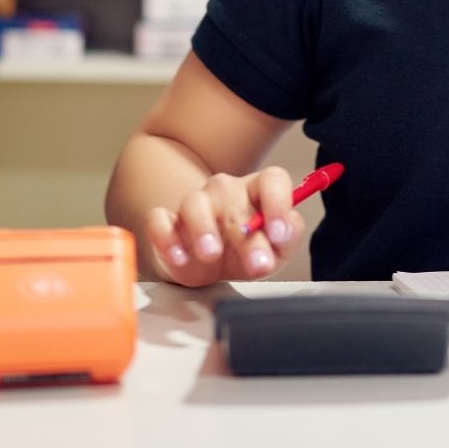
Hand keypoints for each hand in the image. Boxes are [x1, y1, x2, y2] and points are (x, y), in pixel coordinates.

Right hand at [145, 167, 306, 286]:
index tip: (280, 233)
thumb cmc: (247, 250)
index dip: (278, 203)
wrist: (209, 268)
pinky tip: (180, 257)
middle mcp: (227, 191)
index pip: (272, 179)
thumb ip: (289, 235)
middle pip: (235, 200)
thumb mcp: (278, 248)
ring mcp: (196, 203)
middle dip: (247, 235)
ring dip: (203, 229)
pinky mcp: (167, 222)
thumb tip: (286, 229)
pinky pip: (160, 220)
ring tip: (212, 254)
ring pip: (195, 203)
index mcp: (257, 190)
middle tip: (257, 264)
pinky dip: (167, 238)